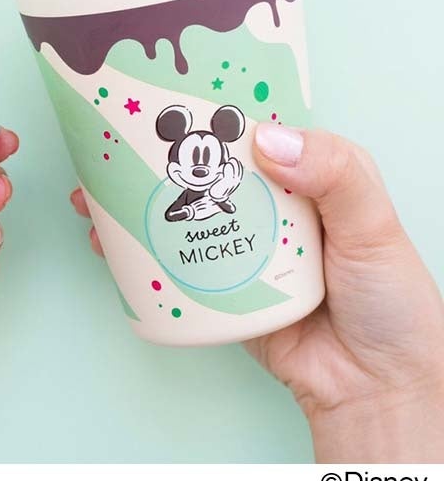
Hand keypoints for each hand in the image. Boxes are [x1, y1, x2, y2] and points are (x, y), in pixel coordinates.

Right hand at [70, 124, 443, 461]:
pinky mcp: (219, 286)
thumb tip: (265, 140)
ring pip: (177, 211)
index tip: (163, 92)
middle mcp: (266, 202)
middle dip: (152, 153)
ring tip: (92, 194)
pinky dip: (137, 250)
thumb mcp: (372, 224)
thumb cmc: (389, 300)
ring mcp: (238, 244)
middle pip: (199, 167)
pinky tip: (108, 243)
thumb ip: (336, 175)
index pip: (250, 127)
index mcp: (304, 173)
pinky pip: (172, 261)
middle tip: (111, 142)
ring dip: (132, 199)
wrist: (373, 388)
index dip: (208, 107)